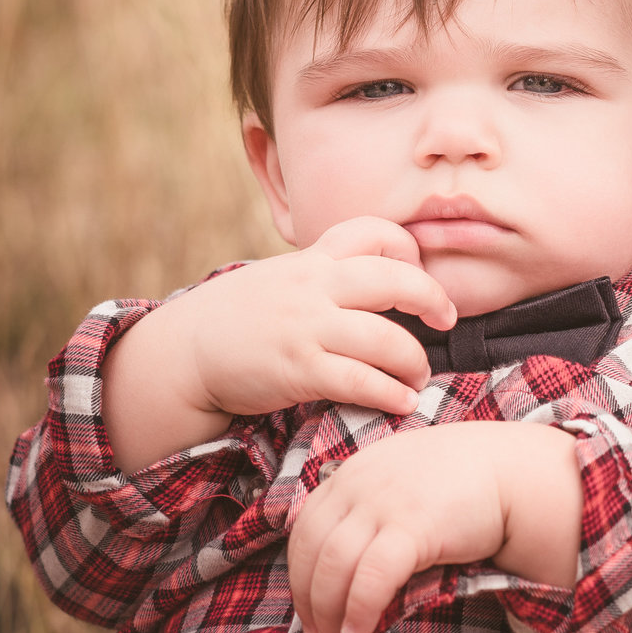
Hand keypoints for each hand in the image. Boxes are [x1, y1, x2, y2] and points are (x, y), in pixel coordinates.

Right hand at [104, 216, 457, 474]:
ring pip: (384, 339)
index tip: (416, 268)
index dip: (405, 246)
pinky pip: (359, 381)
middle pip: (393, 280)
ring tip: (419, 377)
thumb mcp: (282, 280)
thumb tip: (379, 287)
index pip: (371, 230)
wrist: (184, 352)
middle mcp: (313, 287)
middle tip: (447, 319)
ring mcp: (306, 327)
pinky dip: (389, 393)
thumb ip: (325, 278)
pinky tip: (401, 402)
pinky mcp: (297, 369)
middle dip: (431, 298)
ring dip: (415, 362)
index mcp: (312, 260)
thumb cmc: (242, 319)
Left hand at [289, 422, 583, 632]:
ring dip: (328, 611)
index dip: (299, 576)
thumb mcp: (399, 481)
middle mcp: (359, 483)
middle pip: (312, 552)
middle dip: (309, 602)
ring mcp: (384, 503)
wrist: (510, 470)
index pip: (305, 530)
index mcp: (352, 473)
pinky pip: (372, 575)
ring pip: (334, 566)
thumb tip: (339, 563)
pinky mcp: (413, 525)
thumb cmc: (460, 483)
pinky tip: (359, 630)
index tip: (308, 610)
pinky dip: (359, 607)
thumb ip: (367, 506)